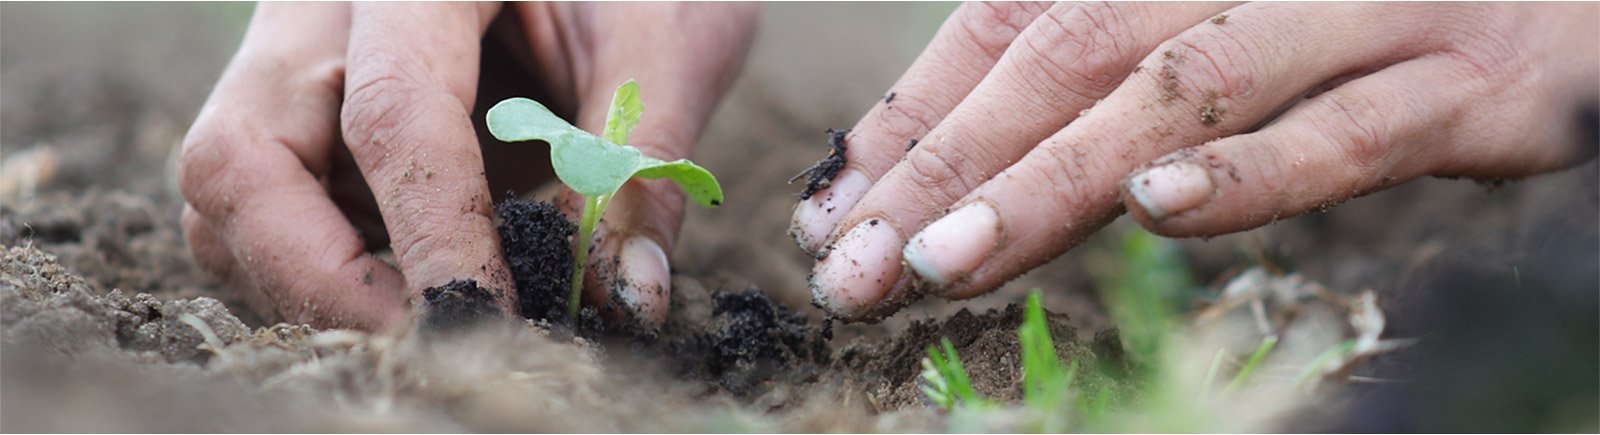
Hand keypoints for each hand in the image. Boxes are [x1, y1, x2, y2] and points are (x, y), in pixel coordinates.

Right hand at [180, 3, 755, 330]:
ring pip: (233, 196)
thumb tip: (626, 297)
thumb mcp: (660, 41)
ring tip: (435, 319)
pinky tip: (412, 292)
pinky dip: (325, 272)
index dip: (432, 231)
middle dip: (326, 278)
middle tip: (432, 340)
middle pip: (244, 156)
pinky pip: (262, 213)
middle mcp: (322, 10)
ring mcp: (292, 61)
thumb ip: (637, 161)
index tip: (484, 315)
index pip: (393, 111)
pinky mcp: (296, 113)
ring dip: (316, 284)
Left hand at [791, 2, 1598, 320]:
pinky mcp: (1476, 78)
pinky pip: (1352, 128)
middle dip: (946, 163)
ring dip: (1056, 178)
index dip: (911, 115)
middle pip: (1066, 53)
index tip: (830, 211)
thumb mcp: (1235, 11)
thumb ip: (1114, 62)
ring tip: (947, 256)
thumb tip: (972, 158)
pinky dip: (1253, 172)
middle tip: (853, 262)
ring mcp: (1368, 8)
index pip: (1009, 20)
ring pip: (1182, 89)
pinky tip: (1161, 214)